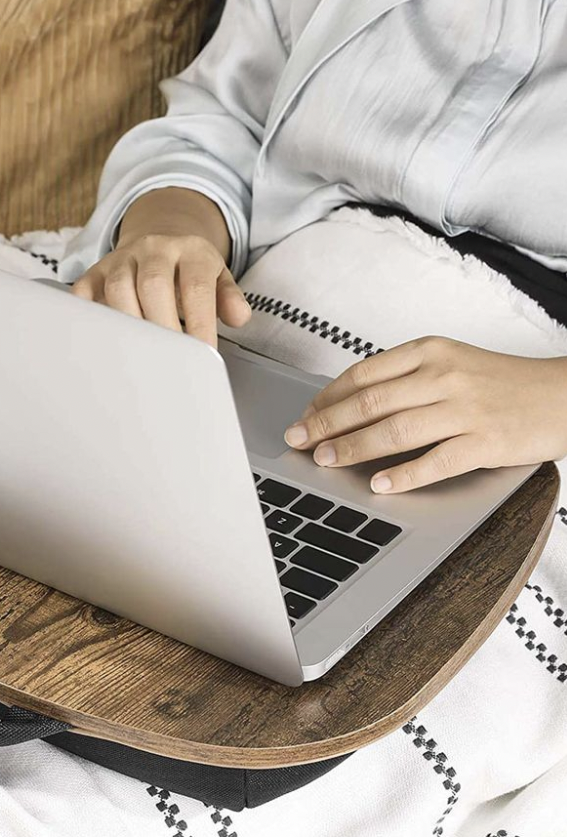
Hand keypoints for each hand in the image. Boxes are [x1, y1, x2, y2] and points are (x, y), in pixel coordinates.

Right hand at [72, 234, 249, 346]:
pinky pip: (84, 290)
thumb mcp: (218, 277)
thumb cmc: (189, 270)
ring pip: (118, 288)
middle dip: (162, 325)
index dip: (199, 322)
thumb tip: (239, 317)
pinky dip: (87, 313)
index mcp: (190, 251)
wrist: (159, 238)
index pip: (195, 287)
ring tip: (139, 356)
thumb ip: (229, 298)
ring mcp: (122, 259)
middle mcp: (154, 249)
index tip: (202, 354)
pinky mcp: (96, 271)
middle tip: (170, 361)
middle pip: (153, 284)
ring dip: (128, 325)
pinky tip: (100, 339)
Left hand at [282, 336, 566, 492]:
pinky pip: (436, 461)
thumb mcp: (450, 363)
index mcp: (430, 352)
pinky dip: (404, 475)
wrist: (565, 394)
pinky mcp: (486, 442)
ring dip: (352, 448)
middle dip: (325, 424)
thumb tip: (348, 405)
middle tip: (297, 440)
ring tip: (325, 461)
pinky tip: (379, 484)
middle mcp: (443, 376)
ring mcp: (465, 409)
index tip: (304, 415)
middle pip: (369, 401)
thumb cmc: (501, 383)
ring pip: (394, 429)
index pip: (363, 374)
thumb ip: (404, 378)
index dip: (326, 398)